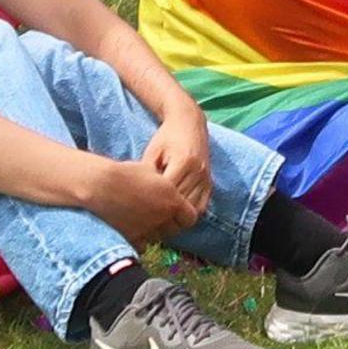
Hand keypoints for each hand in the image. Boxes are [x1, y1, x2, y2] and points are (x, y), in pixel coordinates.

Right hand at [82, 155, 200, 246]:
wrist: (100, 185)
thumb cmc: (124, 173)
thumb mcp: (150, 170)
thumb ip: (162, 183)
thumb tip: (164, 184)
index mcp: (172, 199)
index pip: (191, 217)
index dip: (184, 215)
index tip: (176, 212)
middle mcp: (163, 217)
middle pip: (175, 230)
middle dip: (169, 224)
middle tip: (158, 216)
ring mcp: (148, 229)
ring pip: (159, 238)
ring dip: (155, 232)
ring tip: (143, 221)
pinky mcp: (132, 238)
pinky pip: (143, 245)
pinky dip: (140, 240)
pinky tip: (133, 229)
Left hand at [145, 104, 216, 226]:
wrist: (189, 123)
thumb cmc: (166, 137)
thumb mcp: (152, 151)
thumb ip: (148, 173)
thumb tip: (137, 197)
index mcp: (184, 162)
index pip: (170, 193)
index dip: (156, 206)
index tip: (142, 214)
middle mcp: (198, 171)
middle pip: (182, 202)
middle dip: (166, 215)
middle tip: (149, 225)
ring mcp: (206, 177)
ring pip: (193, 207)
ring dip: (178, 217)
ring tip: (162, 224)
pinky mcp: (210, 182)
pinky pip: (202, 205)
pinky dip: (190, 214)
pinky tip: (177, 217)